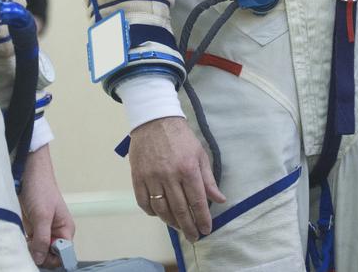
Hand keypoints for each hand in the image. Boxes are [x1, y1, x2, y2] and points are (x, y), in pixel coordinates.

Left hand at [20, 144, 74, 267]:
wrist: (28, 174)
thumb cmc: (41, 189)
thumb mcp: (42, 215)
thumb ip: (42, 238)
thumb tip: (40, 259)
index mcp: (65, 229)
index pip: (64, 254)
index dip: (53, 258)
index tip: (40, 257)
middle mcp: (56, 232)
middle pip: (51, 256)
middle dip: (40, 256)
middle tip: (29, 250)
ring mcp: (44, 231)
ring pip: (39, 252)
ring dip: (31, 252)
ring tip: (24, 245)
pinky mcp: (33, 229)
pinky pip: (31, 245)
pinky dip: (26, 247)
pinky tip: (20, 242)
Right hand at [128, 116, 224, 241]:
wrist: (155, 120)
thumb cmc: (181, 137)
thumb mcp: (200, 154)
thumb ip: (208, 179)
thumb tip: (220, 200)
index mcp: (188, 169)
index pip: (197, 202)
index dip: (202, 219)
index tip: (206, 230)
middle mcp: (170, 176)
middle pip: (179, 210)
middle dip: (188, 227)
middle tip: (193, 237)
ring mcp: (152, 177)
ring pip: (161, 209)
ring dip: (171, 222)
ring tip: (179, 228)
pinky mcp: (138, 176)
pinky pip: (143, 202)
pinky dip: (152, 212)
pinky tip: (159, 215)